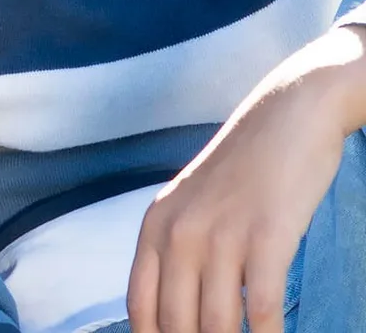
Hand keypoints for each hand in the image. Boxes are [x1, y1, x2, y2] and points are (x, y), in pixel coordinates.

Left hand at [129, 25, 365, 332]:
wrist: (287, 116)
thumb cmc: (244, 169)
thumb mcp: (192, 205)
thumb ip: (178, 251)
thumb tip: (177, 312)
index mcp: (155, 226)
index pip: (140, 308)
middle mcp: (178, 232)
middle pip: (176, 324)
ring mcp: (220, 235)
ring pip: (217, 324)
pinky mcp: (265, 237)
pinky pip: (261, 309)